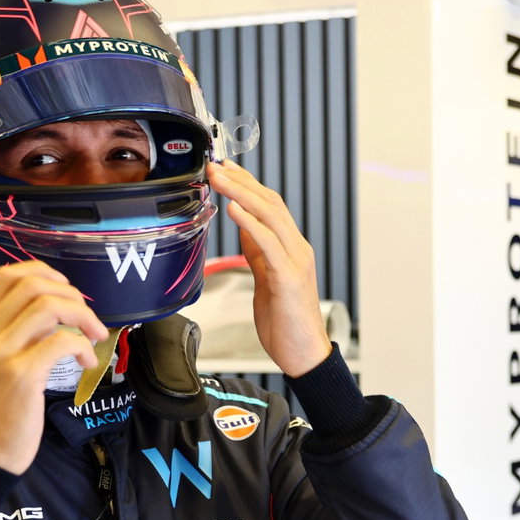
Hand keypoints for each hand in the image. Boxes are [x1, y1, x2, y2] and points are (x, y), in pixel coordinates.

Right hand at [0, 261, 107, 473]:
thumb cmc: (0, 406)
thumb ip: (17, 331)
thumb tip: (56, 309)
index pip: (7, 275)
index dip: (44, 272)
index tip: (67, 291)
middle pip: (33, 284)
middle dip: (71, 295)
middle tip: (87, 319)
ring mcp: (1, 353)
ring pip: (49, 306)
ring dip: (83, 316)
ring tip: (93, 337)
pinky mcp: (21, 375)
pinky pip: (62, 341)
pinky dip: (83, 346)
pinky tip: (86, 361)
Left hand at [207, 160, 331, 376]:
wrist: (304, 354)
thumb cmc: (286, 322)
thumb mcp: (266, 278)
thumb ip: (258, 251)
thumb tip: (244, 225)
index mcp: (291, 248)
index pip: (270, 205)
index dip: (247, 183)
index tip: (225, 168)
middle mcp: (297, 249)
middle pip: (270, 203)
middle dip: (241, 181)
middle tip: (215, 165)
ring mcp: (295, 262)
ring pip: (270, 216)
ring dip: (242, 193)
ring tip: (219, 178)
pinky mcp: (289, 278)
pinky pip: (269, 244)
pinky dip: (251, 224)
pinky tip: (234, 209)